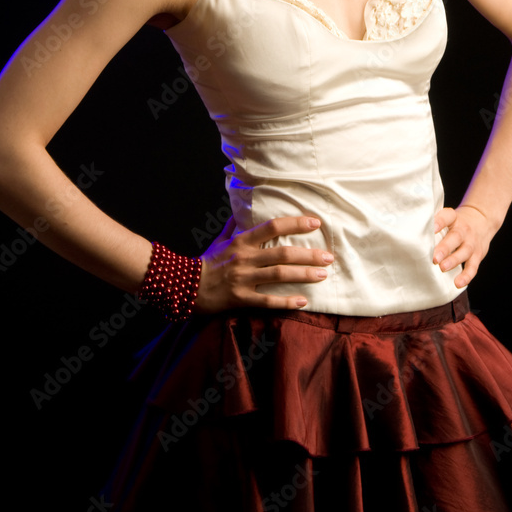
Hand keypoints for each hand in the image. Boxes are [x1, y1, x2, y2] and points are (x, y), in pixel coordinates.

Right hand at [194, 214, 333, 313]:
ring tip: (323, 275)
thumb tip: (242, 210)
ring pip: (279, 275)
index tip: (315, 223)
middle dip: (308, 255)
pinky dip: (286, 302)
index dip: (295, 223)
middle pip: (282, 253)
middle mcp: (244, 258)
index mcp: (241, 240)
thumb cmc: (207, 262)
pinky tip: (303, 302)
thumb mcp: (220, 240)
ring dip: (303, 275)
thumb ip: (234, 226)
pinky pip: (267, 301)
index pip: (272, 227)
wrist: (183, 286)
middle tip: (328, 256)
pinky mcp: (240, 299)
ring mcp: (243, 279)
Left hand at [432, 205, 496, 288]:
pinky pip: (473, 267)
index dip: (440, 221)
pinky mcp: (478, 256)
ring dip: (453, 261)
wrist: (482, 221)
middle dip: (445, 248)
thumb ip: (434, 223)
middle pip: (455, 237)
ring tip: (443, 268)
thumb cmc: (456, 223)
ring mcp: (472, 243)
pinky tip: (458, 283)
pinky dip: (466, 276)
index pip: (447, 216)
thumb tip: (410, 231)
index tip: (432, 229)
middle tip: (434, 258)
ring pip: (464, 252)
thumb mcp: (448, 218)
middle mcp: (464, 230)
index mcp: (454, 218)